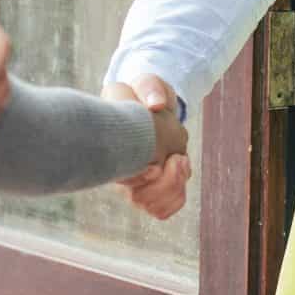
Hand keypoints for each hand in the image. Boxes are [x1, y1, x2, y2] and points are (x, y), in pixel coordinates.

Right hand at [106, 75, 191, 219]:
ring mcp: (134, 182)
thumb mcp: (146, 84)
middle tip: (177, 159)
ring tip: (181, 161)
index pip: (121, 177)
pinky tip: (180, 171)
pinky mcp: (150, 188)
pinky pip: (161, 209)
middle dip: (165, 184)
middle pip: (138, 198)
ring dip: (174, 188)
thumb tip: (155, 105)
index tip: (154, 165)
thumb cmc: (145, 94)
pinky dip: (175, 197)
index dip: (138, 178)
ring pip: (150, 205)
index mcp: (114, 148)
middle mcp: (120, 169)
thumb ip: (150, 88)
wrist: (153, 106)